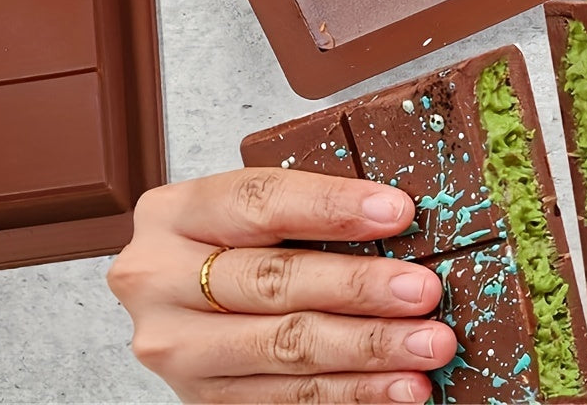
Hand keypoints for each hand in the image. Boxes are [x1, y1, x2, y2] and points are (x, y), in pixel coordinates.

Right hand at [107, 168, 456, 402]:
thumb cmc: (225, 239)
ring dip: (368, 349)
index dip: (332, 206)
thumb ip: (305, 207)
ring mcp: (176, 347)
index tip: (397, 212)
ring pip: (284, 348)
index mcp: (175, 212)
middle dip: (360, 288)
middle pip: (274, 281)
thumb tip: (397, 214)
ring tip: (427, 345)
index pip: (260, 202)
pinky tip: (398, 386)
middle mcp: (159, 279)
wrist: (169, 296)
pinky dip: (351, 393)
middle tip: (424, 290)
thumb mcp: (243, 208)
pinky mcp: (200, 399)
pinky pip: (286, 400)